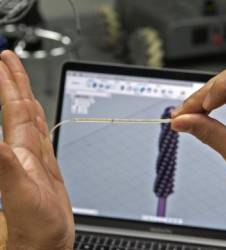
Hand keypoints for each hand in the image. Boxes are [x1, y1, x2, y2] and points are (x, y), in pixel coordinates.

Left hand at [0, 51, 73, 248]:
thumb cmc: (33, 223)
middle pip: (19, 108)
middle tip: (8, 58)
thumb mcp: (18, 192)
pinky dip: (39, 120)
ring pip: (30, 119)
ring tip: (19, 79)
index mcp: (19, 151)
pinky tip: (37, 114)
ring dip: (24, 97)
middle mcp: (25, 150)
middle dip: (13, 82)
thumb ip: (3, 164)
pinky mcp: (46, 165)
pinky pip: (42, 135)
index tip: (3, 61)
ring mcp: (35, 157)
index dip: (7, 84)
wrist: (45, 241)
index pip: (11, 109)